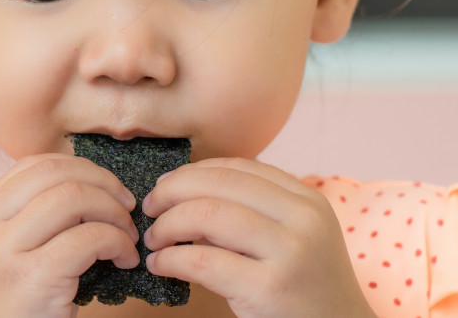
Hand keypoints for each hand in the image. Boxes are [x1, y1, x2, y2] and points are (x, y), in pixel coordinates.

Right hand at [0, 153, 140, 317]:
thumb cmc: (14, 317)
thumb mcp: (4, 261)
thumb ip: (28, 226)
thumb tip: (87, 191)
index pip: (30, 166)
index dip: (76, 167)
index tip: (103, 188)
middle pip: (52, 172)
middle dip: (101, 181)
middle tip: (126, 205)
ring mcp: (4, 252)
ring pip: (71, 197)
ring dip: (113, 211)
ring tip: (127, 236)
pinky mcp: (32, 278)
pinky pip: (87, 238)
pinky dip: (117, 242)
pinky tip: (124, 260)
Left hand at [142, 158, 376, 317]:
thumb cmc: (305, 291)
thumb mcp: (292, 240)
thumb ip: (250, 213)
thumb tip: (181, 194)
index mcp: (307, 200)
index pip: (238, 167)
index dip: (192, 172)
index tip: (166, 187)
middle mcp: (303, 218)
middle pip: (218, 184)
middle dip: (171, 192)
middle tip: (150, 209)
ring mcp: (290, 252)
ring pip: (207, 214)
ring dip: (167, 225)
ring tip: (153, 240)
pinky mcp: (270, 288)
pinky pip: (202, 260)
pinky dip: (170, 258)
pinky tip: (160, 265)